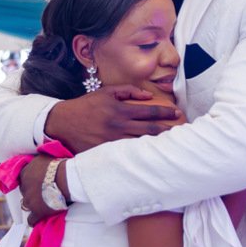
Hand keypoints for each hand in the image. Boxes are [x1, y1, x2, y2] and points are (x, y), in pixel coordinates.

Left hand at [18, 155, 59, 225]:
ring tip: (43, 205)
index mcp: (25, 173)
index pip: (23, 179)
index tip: (38, 183)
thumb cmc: (59, 166)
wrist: (67, 178)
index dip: (31, 182)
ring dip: (34, 205)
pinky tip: (38, 220)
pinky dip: (34, 220)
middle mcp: (24, 187)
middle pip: (25, 192)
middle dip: (32, 193)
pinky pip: (31, 220)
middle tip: (43, 193)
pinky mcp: (37, 212)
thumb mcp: (44, 158)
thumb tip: (36, 158)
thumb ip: (37, 162)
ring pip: (27, 205)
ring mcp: (30, 200)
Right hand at [45, 85, 180, 152]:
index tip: (177, 113)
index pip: (148, 111)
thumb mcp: (105, 92)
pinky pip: (128, 154)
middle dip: (167, 130)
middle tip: (182, 132)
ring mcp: (113, 141)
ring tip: (172, 144)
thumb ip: (127, 91)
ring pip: (141, 144)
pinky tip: (153, 155)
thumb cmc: (86, 106)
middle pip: (149, 130)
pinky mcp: (107, 152)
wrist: (63, 123)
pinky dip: (141, 154)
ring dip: (158, 144)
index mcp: (119, 110)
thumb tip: (148, 95)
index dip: (164, 112)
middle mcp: (118, 126)